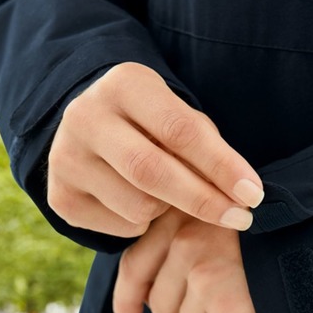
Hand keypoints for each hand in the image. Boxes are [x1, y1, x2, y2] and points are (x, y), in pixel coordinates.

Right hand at [46, 62, 264, 236]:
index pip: (179, 130)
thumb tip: (243, 195)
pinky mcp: (60, 197)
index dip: (221, 165)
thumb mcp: (178, 117)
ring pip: (139, 206)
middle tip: (240, 218)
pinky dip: (143, 223)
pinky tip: (136, 200)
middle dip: (203, 200)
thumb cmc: (151, 123)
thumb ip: (207, 148)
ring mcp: (65, 159)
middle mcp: (85, 117)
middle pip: (152, 171)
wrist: (90, 129)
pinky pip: (121, 227)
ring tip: (168, 193)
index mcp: (123, 85)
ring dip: (168, 211)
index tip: (253, 193)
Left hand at [112, 208, 261, 312]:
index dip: (127, 299)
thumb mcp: (230, 210)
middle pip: (160, 301)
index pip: (136, 263)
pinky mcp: (230, 309)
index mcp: (183, 216)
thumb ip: (200, 231)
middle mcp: (187, 243)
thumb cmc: (283, 223)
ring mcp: (207, 276)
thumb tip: (176, 278)